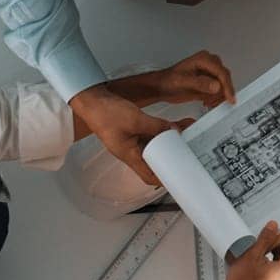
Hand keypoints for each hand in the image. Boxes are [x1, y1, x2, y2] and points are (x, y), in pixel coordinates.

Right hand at [68, 85, 183, 185]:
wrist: (91, 99)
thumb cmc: (105, 113)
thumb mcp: (135, 120)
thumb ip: (157, 126)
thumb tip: (173, 130)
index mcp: (129, 156)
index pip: (149, 176)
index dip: (164, 180)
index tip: (180, 177)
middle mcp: (132, 151)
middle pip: (155, 160)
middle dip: (172, 157)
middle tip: (188, 154)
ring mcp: (133, 141)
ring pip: (156, 145)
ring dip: (170, 141)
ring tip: (187, 136)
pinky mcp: (134, 130)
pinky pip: (152, 133)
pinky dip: (163, 130)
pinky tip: (176, 125)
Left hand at [148, 50, 236, 109]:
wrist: (161, 87)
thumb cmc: (168, 81)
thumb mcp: (182, 82)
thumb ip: (199, 83)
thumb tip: (216, 85)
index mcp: (203, 59)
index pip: (221, 72)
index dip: (227, 86)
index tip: (229, 98)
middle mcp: (208, 64)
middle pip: (225, 78)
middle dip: (223, 92)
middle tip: (217, 102)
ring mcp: (209, 73)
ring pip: (224, 86)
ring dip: (219, 97)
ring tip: (209, 103)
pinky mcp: (209, 82)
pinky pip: (219, 91)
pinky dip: (216, 99)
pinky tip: (208, 103)